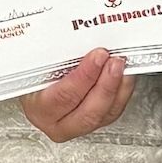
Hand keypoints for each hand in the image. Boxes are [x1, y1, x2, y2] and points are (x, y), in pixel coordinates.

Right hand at [19, 48, 133, 142]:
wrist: (38, 84)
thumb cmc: (36, 71)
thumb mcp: (38, 62)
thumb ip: (55, 54)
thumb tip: (77, 36)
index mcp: (38, 108)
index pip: (62, 97)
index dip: (83, 77)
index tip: (98, 56)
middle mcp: (56, 122)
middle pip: (87, 113)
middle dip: (106, 85)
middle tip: (114, 62)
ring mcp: (77, 125)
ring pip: (104, 114)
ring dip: (118, 87)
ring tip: (122, 65)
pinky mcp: (94, 121)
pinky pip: (113, 111)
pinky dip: (122, 92)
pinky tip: (125, 75)